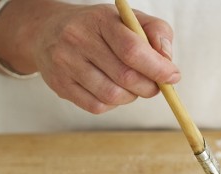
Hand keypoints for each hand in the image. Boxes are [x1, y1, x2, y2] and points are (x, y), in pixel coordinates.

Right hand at [6, 2, 179, 113]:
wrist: (48, 31)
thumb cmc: (98, 28)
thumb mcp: (127, 19)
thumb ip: (155, 32)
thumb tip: (167, 60)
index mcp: (100, 20)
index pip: (132, 49)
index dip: (157, 68)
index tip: (173, 76)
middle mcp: (78, 39)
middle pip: (125, 77)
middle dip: (149, 87)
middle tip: (155, 86)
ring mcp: (66, 63)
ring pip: (112, 95)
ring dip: (131, 97)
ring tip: (131, 86)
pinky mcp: (60, 85)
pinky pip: (97, 106)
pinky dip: (112, 104)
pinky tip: (112, 91)